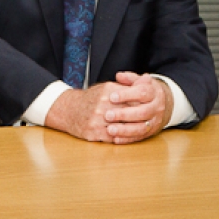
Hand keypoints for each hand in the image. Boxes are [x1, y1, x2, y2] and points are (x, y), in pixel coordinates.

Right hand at [44, 74, 170, 144]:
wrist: (68, 110)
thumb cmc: (91, 99)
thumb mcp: (107, 87)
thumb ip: (128, 85)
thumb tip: (148, 80)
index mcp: (107, 91)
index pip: (131, 98)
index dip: (142, 104)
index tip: (150, 107)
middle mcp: (102, 105)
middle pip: (128, 113)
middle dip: (139, 118)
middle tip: (150, 120)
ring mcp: (96, 120)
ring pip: (121, 127)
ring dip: (131, 130)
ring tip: (139, 130)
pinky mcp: (92, 133)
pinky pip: (112, 138)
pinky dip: (121, 138)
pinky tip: (126, 137)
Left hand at [104, 72, 173, 143]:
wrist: (163, 104)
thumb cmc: (145, 91)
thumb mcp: (140, 81)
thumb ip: (129, 78)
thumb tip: (119, 76)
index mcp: (153, 93)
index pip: (142, 93)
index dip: (127, 95)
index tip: (112, 97)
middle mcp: (156, 108)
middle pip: (142, 112)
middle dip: (124, 114)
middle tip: (107, 115)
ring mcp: (154, 122)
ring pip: (141, 128)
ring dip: (125, 130)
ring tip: (110, 129)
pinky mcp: (151, 133)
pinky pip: (139, 138)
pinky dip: (127, 140)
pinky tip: (115, 139)